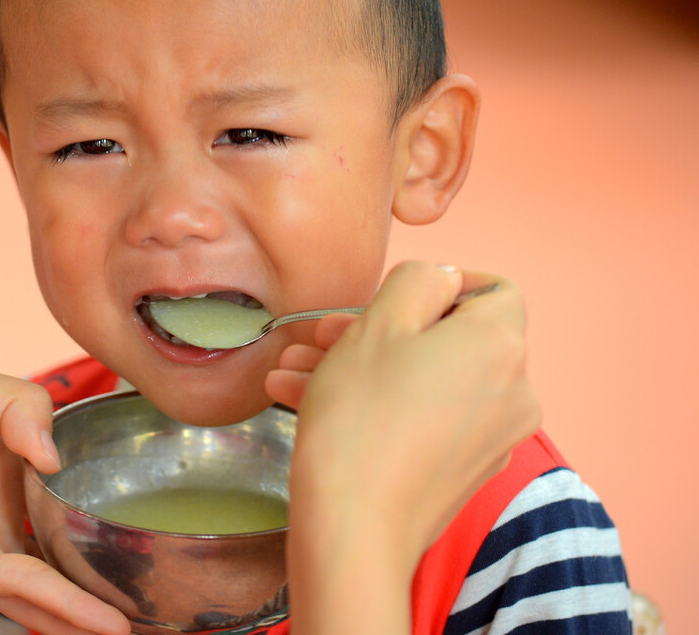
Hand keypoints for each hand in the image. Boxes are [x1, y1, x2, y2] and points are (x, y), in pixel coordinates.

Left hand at [0, 361, 129, 634]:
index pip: (69, 469)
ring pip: (53, 574)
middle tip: (164, 570)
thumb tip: (57, 457)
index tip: (153, 488)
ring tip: (150, 622)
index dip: (107, 479)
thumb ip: (23, 406)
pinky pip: (24, 587)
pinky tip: (107, 624)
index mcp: (5, 449)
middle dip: (109, 556)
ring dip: (95, 603)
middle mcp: (1, 497)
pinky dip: (66, 607)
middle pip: (67, 531)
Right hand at [266, 261, 539, 632]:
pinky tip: (308, 403)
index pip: (494, 291)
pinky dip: (379, 405)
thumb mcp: (380, 323)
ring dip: (363, 368)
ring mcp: (490, 436)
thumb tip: (440, 280)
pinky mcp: (462, 471)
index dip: (444, 283)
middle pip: (448, 339)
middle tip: (320, 334)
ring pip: (426, 380)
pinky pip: (424, 418)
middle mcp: (512, 390)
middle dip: (378, 329)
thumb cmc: (363, 418)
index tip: (392, 294)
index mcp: (499, 344)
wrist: (355, 527)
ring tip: (295, 372)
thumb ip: (419, 281)